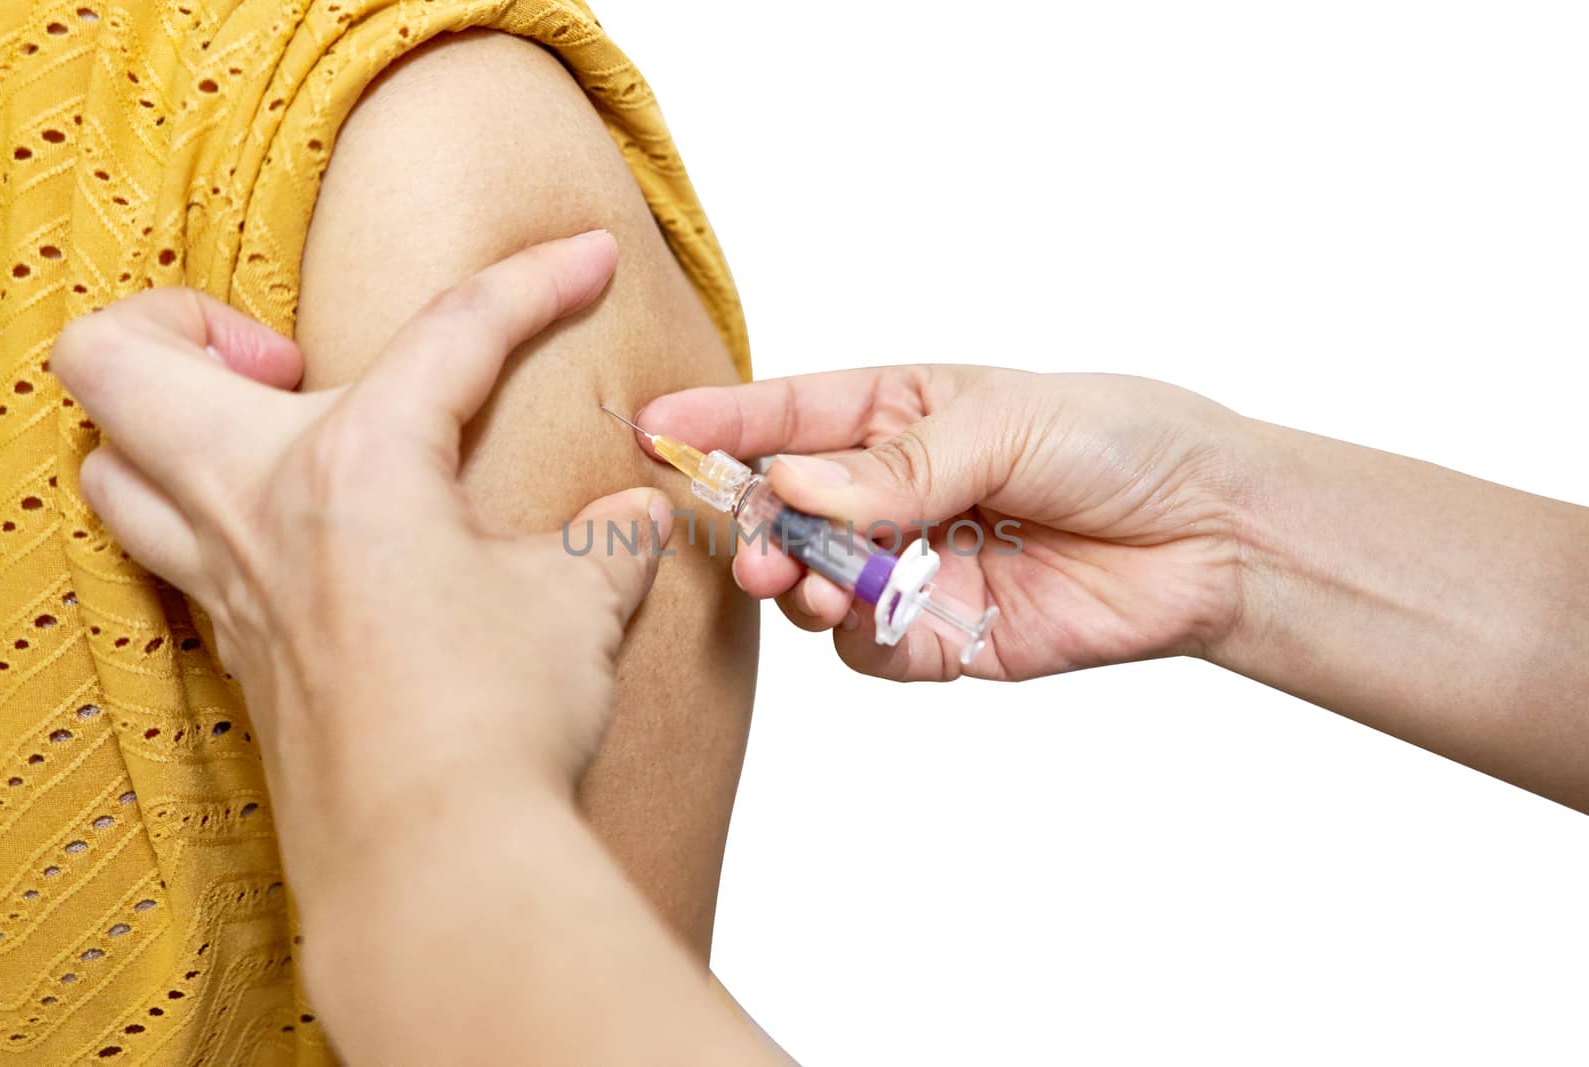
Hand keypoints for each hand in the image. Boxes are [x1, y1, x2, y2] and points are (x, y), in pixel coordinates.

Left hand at [51, 231, 674, 898]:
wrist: (436, 863)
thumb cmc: (497, 723)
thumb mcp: (579, 605)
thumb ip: (606, 539)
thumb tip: (639, 510)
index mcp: (355, 465)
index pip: (455, 330)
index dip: (537, 281)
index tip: (589, 258)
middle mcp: (257, 509)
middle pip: (122, 359)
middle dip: (184, 321)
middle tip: (289, 357)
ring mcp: (226, 587)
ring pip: (108, 465)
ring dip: (166, 426)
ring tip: (270, 437)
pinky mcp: (234, 655)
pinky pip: (167, 553)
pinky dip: (205, 519)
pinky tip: (302, 544)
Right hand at [640, 366, 1252, 681]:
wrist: (1212, 534)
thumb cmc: (1118, 441)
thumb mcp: (1005, 421)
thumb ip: (897, 465)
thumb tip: (796, 488)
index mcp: (902, 413)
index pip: (790, 415)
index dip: (721, 424)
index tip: (653, 431)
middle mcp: (896, 490)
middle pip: (788, 510)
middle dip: (755, 527)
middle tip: (750, 548)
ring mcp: (915, 564)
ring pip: (815, 584)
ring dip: (799, 587)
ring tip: (809, 586)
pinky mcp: (945, 635)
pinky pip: (870, 648)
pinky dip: (860, 639)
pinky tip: (879, 621)